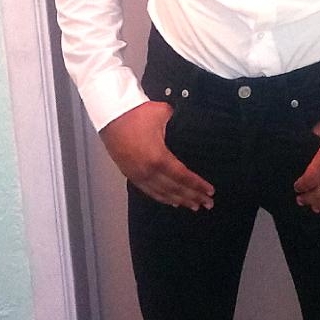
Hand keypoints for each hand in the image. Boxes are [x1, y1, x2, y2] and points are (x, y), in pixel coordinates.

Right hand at [100, 101, 214, 210]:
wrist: (110, 114)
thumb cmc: (134, 113)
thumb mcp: (163, 113)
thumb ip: (177, 120)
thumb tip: (187, 119)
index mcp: (159, 158)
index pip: (183, 177)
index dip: (197, 185)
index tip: (209, 191)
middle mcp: (148, 171)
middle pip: (175, 189)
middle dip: (193, 197)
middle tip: (207, 203)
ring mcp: (138, 174)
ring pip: (162, 193)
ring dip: (179, 200)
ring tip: (192, 205)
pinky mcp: (130, 173)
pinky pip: (149, 190)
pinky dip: (162, 197)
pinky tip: (170, 201)